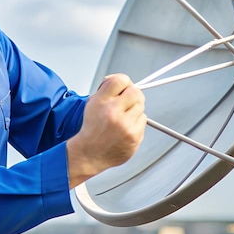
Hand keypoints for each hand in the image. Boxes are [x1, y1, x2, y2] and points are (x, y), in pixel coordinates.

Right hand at [66, 73, 145, 188]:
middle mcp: (113, 112)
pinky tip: (125, 127)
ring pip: (141, 106)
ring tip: (123, 118)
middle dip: (132, 95)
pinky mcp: (134, 136)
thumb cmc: (92, 128)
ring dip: (134, 109)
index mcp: (101, 101)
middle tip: (126, 102)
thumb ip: (107, 89)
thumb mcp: (93, 102)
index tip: (123, 88)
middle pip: (136, 92)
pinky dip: (136, 122)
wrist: (90, 153)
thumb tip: (124, 82)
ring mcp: (125, 125)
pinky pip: (143, 120)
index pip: (121, 80)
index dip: (124, 83)